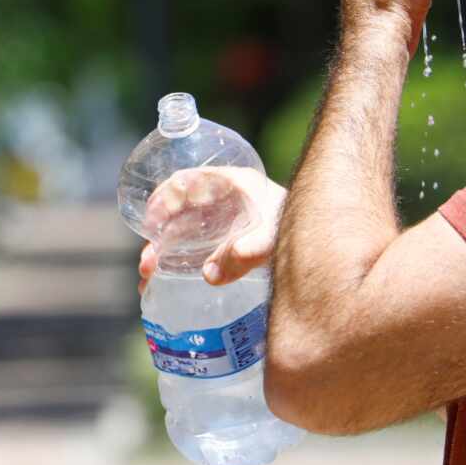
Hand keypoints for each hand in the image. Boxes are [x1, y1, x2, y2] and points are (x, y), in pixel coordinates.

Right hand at [137, 167, 286, 292]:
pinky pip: (194, 248)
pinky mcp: (225, 242)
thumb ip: (248, 253)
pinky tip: (163, 283)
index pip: (186, 181)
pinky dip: (175, 263)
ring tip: (147, 279)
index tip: (149, 225)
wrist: (319, 244)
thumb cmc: (299, 228)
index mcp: (232, 183)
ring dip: (162, 253)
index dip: (162, 200)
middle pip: (178, 212)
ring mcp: (222, 221)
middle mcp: (221, 199)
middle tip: (147, 264)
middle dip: (157, 237)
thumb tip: (208, 274)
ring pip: (182, 233)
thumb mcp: (273, 236)